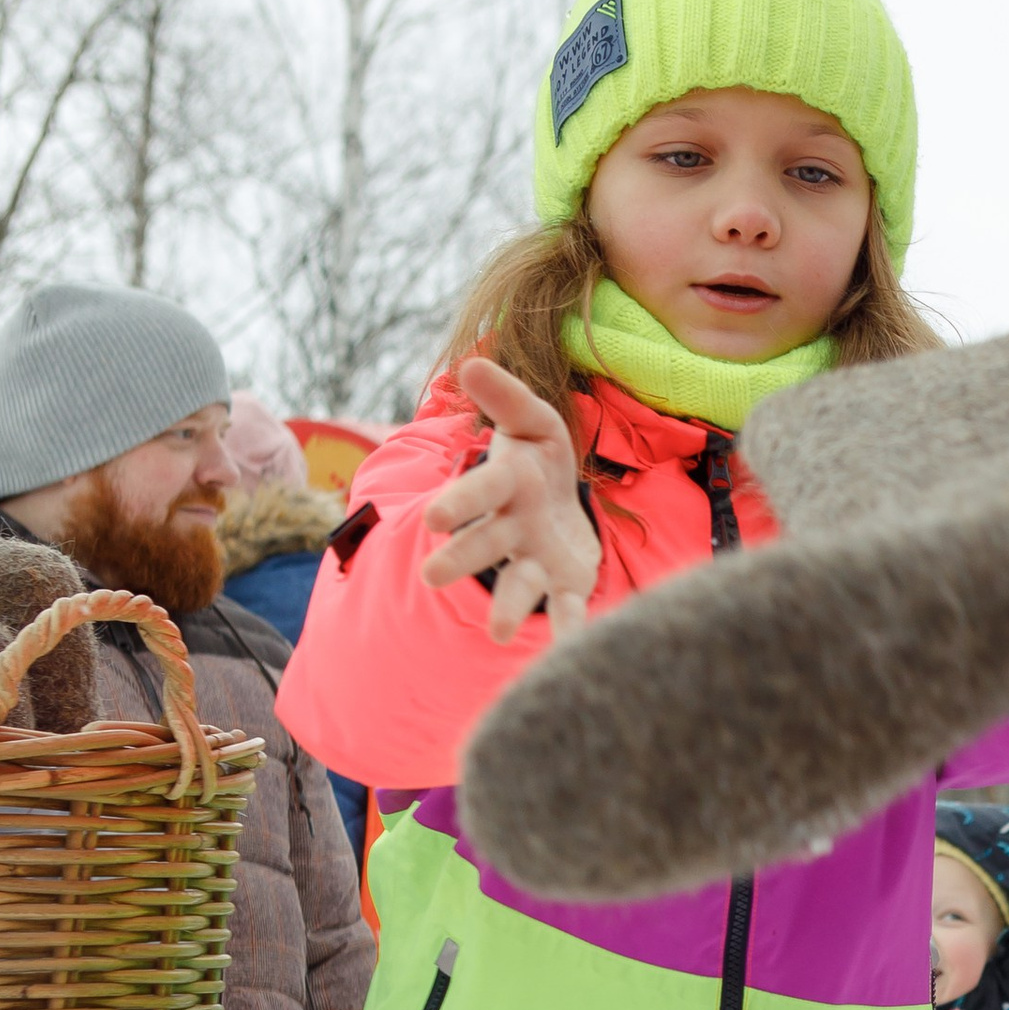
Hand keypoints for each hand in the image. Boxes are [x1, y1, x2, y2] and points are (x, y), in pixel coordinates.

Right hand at [422, 353, 601, 643]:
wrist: (563, 507)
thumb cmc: (541, 462)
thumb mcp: (533, 422)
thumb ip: (506, 397)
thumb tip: (469, 364)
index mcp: (506, 487)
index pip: (481, 491)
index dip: (460, 503)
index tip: (435, 519)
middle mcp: (513, 529)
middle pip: (486, 543)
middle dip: (463, 558)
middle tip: (433, 576)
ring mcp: (536, 560)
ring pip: (519, 584)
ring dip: (510, 606)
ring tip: (500, 632)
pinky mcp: (564, 586)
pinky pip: (566, 610)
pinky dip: (568, 628)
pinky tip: (575, 646)